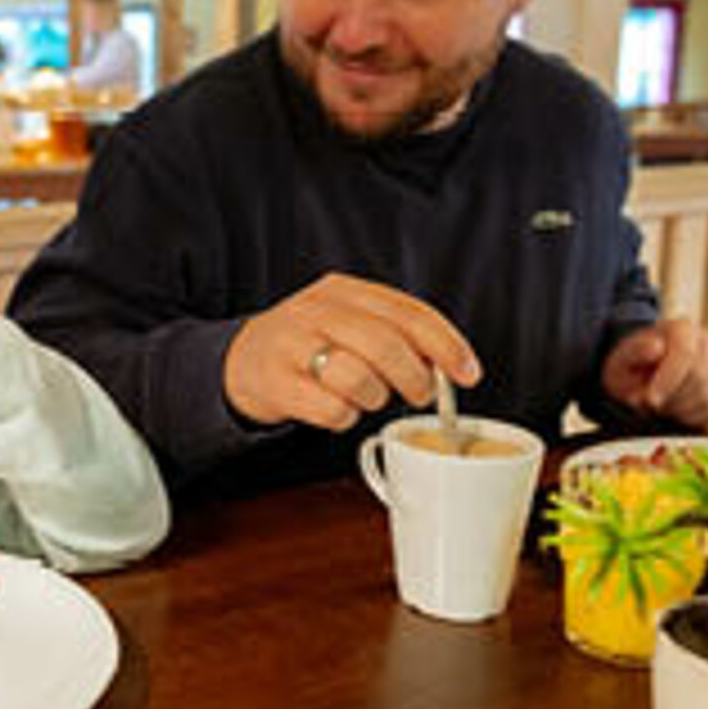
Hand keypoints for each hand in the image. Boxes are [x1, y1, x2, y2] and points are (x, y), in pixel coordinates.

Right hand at [223, 273, 480, 431]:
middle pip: (385, 344)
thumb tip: (449, 365)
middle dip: (415, 378)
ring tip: (368, 399)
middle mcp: (315, 310)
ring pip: (357, 377)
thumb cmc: (309, 345)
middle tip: (420, 395)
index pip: (408, 312)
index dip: (446, 345)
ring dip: (375, 398)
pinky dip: (343, 417)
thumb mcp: (348, 323)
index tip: (468, 373)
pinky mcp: (275, 381)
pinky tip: (337, 410)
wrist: (239, 361)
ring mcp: (291, 344)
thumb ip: (393, 333)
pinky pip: (329, 408)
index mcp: (343, 291)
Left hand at [601, 318, 707, 427]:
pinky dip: (695, 417)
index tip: (650, 400)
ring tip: (661, 406)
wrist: (643, 376)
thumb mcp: (622, 359)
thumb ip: (634, 353)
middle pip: (701, 376)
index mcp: (682, 328)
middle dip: (672, 398)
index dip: (669, 380)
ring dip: (681, 410)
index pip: (686, 353)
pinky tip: (677, 412)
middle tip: (651, 406)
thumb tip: (656, 347)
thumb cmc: (632, 367)